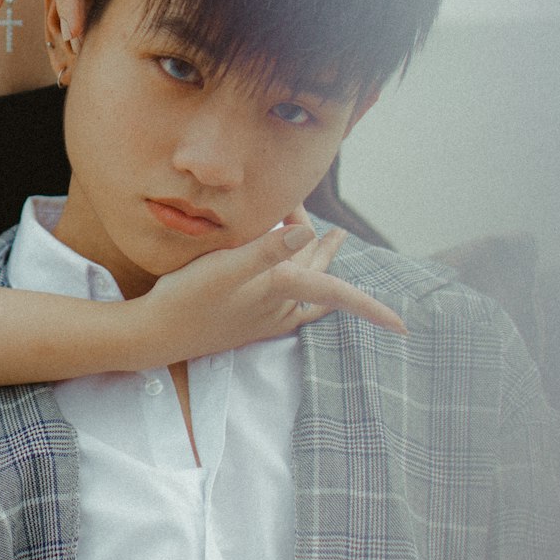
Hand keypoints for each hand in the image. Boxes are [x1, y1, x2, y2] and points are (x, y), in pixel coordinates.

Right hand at [144, 210, 405, 360]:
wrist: (157, 333)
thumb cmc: (189, 297)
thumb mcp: (224, 267)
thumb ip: (265, 248)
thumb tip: (308, 232)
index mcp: (280, 289)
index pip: (335, 293)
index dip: (370, 307)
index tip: (403, 326)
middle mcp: (278, 306)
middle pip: (315, 274)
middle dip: (323, 247)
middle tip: (331, 225)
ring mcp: (264, 314)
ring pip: (300, 283)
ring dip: (310, 258)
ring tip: (328, 238)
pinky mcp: (248, 318)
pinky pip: (286, 302)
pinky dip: (297, 286)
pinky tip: (291, 283)